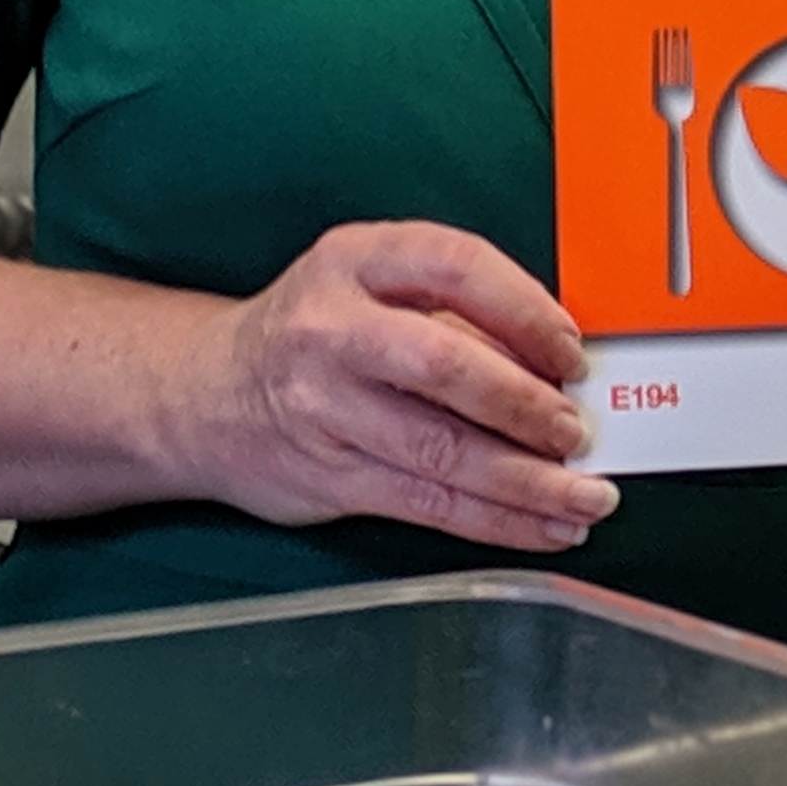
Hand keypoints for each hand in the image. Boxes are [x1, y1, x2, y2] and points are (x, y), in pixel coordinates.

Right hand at [163, 220, 619, 552]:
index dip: (528, 309)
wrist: (202, 395)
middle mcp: (331, 329)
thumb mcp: (373, 286)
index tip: (572, 350)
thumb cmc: (317, 333)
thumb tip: (561, 368)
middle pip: (446, 367)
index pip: (458, 267)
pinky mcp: (327, 475)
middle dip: (527, 405)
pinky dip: (494, 520)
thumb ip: (458, 314)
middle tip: (577, 430)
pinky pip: (425, 503)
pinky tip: (541, 524)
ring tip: (584, 497)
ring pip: (440, 451)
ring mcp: (323, 407)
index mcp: (357, 260)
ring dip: (526, 482)